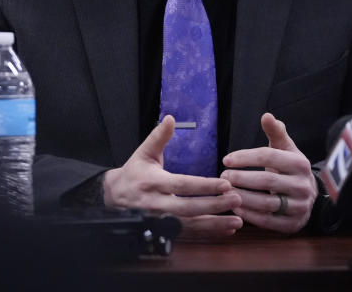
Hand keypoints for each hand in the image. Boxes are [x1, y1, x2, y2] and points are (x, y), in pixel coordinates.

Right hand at [102, 115, 242, 237]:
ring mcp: (159, 220)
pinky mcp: (163, 230)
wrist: (114, 196)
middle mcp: (156, 204)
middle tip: (237, 200)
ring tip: (237, 220)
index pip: (182, 185)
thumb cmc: (134, 172)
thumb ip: (158, 137)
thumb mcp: (143, 153)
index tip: (225, 184)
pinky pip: (188, 234)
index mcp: (153, 182)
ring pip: (190, 225)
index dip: (204, 186)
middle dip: (214, 206)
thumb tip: (170, 118)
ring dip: (214, 224)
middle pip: (188, 208)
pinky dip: (207, 233)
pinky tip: (226, 230)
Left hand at [220, 113, 317, 233]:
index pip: (269, 157)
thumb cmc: (289, 167)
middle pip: (267, 181)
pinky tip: (235, 208)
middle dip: (241, 178)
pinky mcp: (294, 224)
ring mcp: (300, 207)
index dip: (245, 157)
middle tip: (223, 176)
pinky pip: (269, 222)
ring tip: (226, 191)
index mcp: (300, 163)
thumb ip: (275, 132)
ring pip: (267, 203)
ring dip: (243, 197)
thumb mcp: (285, 148)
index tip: (225, 159)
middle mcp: (303, 185)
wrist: (309, 195)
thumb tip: (267, 115)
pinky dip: (250, 216)